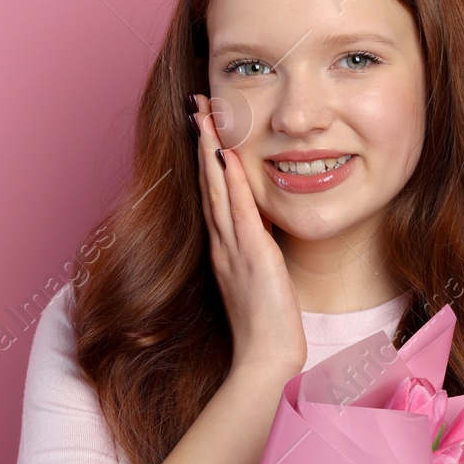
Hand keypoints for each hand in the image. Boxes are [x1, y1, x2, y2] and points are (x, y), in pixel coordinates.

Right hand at [191, 93, 306, 382]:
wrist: (266, 358)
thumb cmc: (267, 328)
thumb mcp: (260, 284)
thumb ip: (258, 258)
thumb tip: (263, 241)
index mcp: (225, 249)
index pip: (213, 195)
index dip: (207, 159)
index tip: (205, 127)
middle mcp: (223, 244)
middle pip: (208, 184)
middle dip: (202, 142)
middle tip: (196, 105)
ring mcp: (234, 248)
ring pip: (217, 190)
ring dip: (209, 151)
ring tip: (204, 116)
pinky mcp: (252, 255)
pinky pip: (239, 211)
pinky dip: (230, 182)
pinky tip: (227, 155)